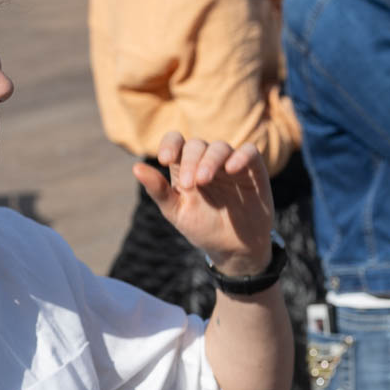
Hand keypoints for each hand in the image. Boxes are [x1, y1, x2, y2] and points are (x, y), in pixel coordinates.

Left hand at [135, 133, 273, 276]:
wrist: (234, 249)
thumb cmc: (203, 228)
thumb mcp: (177, 212)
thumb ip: (158, 190)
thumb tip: (136, 168)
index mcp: (186, 167)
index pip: (176, 141)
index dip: (170, 144)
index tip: (165, 160)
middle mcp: (208, 161)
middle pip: (197, 145)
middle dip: (191, 161)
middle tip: (190, 184)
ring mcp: (231, 165)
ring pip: (221, 147)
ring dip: (211, 160)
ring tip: (204, 180)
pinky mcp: (253, 171)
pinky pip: (249, 152)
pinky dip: (241, 156)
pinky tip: (232, 169)